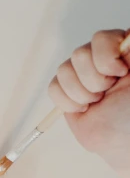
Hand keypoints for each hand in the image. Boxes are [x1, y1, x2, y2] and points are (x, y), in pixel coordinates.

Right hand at [48, 29, 129, 177]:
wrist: (123, 143)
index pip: (102, 38)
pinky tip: (84, 108)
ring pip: (64, 70)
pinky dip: (67, 101)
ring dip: (82, 92)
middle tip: (109, 92)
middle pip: (80, 54)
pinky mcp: (68, 92)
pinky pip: (53, 87)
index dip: (106, 58)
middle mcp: (102, 60)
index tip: (122, 74)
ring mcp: (83, 76)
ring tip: (97, 102)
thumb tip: (126, 35)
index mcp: (122, 51)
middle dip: (95, 80)